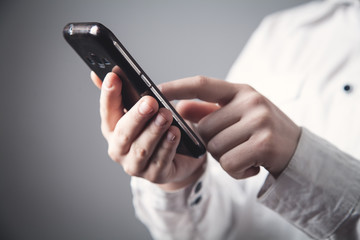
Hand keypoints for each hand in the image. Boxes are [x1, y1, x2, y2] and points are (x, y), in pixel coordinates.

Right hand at [90, 72, 204, 190]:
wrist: (178, 156)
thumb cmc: (155, 129)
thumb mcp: (140, 110)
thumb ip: (121, 94)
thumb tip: (96, 74)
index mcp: (113, 129)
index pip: (107, 111)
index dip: (109, 94)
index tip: (114, 77)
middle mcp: (119, 149)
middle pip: (124, 132)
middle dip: (137, 116)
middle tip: (150, 102)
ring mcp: (135, 165)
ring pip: (142, 148)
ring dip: (154, 131)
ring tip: (166, 116)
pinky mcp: (155, 175)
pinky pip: (161, 161)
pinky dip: (168, 147)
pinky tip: (175, 133)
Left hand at [159, 76, 300, 178]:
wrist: (299, 152)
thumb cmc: (262, 131)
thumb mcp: (238, 115)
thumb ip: (208, 111)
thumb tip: (179, 108)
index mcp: (241, 91)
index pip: (202, 84)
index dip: (176, 86)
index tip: (154, 90)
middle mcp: (251, 101)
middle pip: (204, 128)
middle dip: (211, 143)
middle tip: (233, 145)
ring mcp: (259, 121)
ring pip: (215, 148)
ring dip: (224, 158)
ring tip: (244, 154)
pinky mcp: (264, 144)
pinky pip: (228, 163)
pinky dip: (235, 171)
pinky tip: (251, 166)